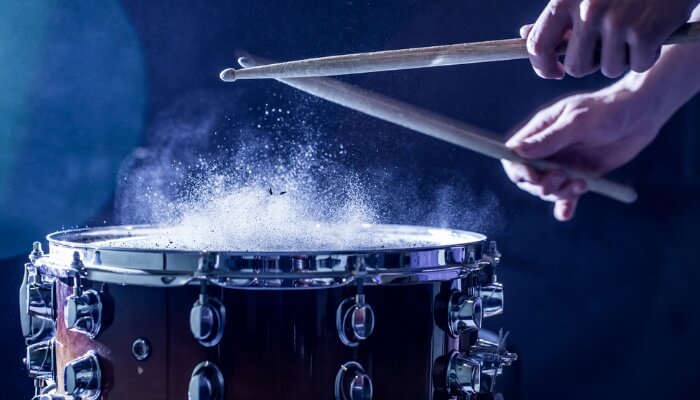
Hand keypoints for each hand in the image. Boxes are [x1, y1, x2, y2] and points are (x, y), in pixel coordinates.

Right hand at [502, 85, 662, 220]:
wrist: (641, 116)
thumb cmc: (608, 109)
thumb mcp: (577, 121)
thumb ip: (549, 139)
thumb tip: (518, 152)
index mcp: (539, 132)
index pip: (514, 156)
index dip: (517, 170)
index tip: (532, 176)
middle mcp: (547, 150)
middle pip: (528, 179)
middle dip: (542, 184)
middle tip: (562, 177)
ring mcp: (564, 165)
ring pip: (548, 190)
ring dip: (561, 193)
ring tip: (583, 183)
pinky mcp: (580, 176)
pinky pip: (566, 198)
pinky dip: (565, 207)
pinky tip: (566, 213)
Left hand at [525, 0, 697, 78]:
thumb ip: (560, 15)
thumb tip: (523, 37)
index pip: (538, 45)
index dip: (543, 65)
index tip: (555, 71)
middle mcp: (588, 11)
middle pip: (576, 67)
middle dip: (591, 63)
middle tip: (609, 43)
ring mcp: (617, 22)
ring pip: (608, 69)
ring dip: (622, 57)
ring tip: (634, 30)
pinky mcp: (644, 32)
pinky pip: (637, 65)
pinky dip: (647, 55)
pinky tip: (654, 32)